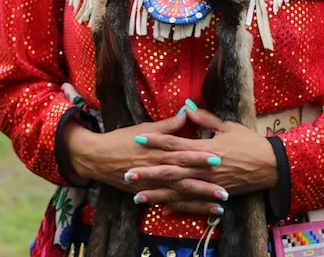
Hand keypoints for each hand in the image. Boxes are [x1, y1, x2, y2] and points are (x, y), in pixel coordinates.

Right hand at [63, 112, 222, 197]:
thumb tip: (186, 112)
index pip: (183, 153)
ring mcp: (152, 183)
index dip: (200, 157)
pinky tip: (198, 211)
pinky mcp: (147, 193)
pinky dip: (183, 207)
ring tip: (218, 206)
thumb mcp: (145, 128)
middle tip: (225, 190)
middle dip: (205, 184)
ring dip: (199, 200)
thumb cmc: (122, 139)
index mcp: (158, 150)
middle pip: (184, 177)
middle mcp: (156, 168)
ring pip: (179, 194)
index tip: (219, 159)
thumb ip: (168, 124)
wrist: (97, 156)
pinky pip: (168, 202)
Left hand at [128, 105, 277, 214]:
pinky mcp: (214, 195)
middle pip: (171, 170)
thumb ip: (205, 118)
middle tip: (128, 173)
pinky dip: (177, 206)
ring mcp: (208, 184)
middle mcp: (203, 168)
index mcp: (205, 148)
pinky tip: (161, 209)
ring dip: (157, 193)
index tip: (139, 139)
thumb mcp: (228, 126)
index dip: (156, 141)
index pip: (175, 144)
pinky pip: (193, 202)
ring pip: (178, 190)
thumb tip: (187, 106)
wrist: (269, 166)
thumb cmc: (249, 142)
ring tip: (137, 195)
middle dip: (148, 172)